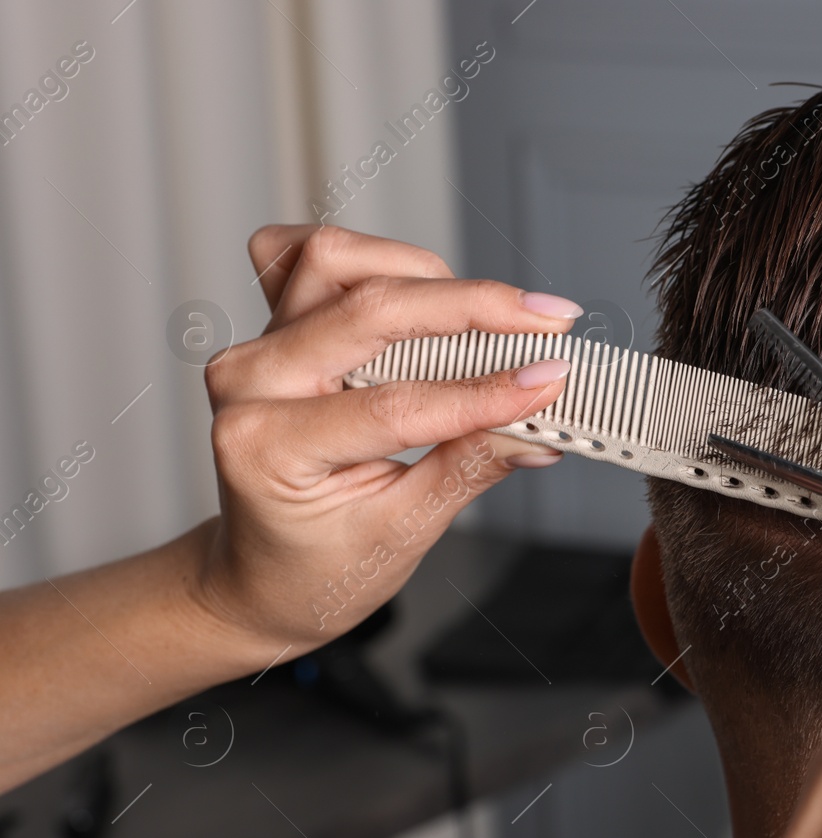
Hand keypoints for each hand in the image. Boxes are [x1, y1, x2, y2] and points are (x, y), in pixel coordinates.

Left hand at [196, 225, 582, 655]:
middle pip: (370, 309)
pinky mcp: (272, 325)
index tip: (550, 380)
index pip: (396, 403)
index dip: (485, 390)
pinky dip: (371, 260)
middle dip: (472, 308)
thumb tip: (537, 419)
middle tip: (547, 321)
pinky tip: (420, 289)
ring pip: (337, 260)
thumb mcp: (403, 532)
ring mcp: (256, 346)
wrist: (264, 576)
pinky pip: (310, 256)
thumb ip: (471, 465)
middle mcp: (249, 382)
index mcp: (266, 447)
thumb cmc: (318, 567)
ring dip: (424, 275)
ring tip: (488, 315)